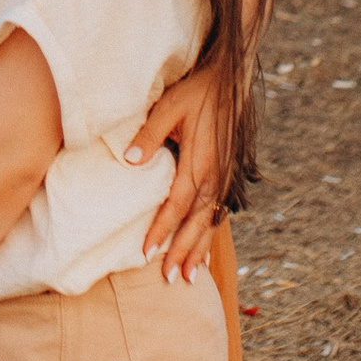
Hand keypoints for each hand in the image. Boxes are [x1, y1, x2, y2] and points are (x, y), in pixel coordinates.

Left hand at [129, 55, 226, 281]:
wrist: (229, 81)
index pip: (177, 204)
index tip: (147, 252)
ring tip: (188, 277)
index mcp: (199, 161)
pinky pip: (218, 213)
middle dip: (181, 251)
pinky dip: (210, 235)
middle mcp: (215, 176)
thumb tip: (130, 160)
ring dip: (198, 250)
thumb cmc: (195, 92)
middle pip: (196, 222)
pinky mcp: (226, 176)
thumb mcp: (168, 107)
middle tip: (167, 278)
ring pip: (210, 222)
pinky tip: (204, 254)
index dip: (162, 229)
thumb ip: (149, 135)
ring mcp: (223, 178)